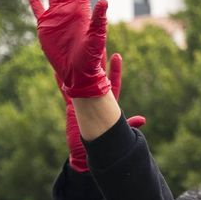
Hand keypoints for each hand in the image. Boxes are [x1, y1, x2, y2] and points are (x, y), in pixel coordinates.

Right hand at [27, 0, 111, 98]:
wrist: (77, 74)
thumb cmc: (90, 60)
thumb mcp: (96, 39)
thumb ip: (99, 20)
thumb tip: (104, 0)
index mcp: (82, 11)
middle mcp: (69, 10)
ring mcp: (57, 17)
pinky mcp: (45, 27)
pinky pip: (38, 10)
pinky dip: (34, 1)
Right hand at [62, 53, 143, 172]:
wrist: (86, 154)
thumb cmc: (105, 144)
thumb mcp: (117, 132)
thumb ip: (129, 125)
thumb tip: (143, 119)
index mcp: (108, 104)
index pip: (112, 82)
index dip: (115, 70)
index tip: (117, 55)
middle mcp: (95, 100)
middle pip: (95, 77)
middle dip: (96, 62)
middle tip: (95, 45)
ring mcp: (83, 103)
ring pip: (79, 81)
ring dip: (77, 68)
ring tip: (75, 51)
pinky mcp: (71, 108)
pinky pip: (66, 92)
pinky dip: (62, 82)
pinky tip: (57, 69)